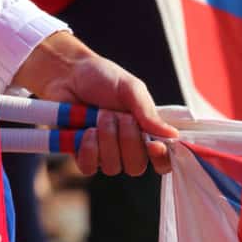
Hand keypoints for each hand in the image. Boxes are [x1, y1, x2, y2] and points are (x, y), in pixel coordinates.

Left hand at [10, 31, 178, 176]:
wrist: (69, 74)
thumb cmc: (103, 78)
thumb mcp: (131, 89)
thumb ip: (149, 114)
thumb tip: (172, 135)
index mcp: (145, 132)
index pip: (161, 160)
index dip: (161, 160)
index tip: (154, 146)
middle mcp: (127, 147)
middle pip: (136, 167)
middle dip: (127, 140)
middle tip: (118, 115)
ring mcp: (104, 153)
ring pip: (112, 167)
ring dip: (106, 139)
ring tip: (99, 115)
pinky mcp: (82, 155)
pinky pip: (89, 168)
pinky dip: (88, 149)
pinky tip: (85, 131)